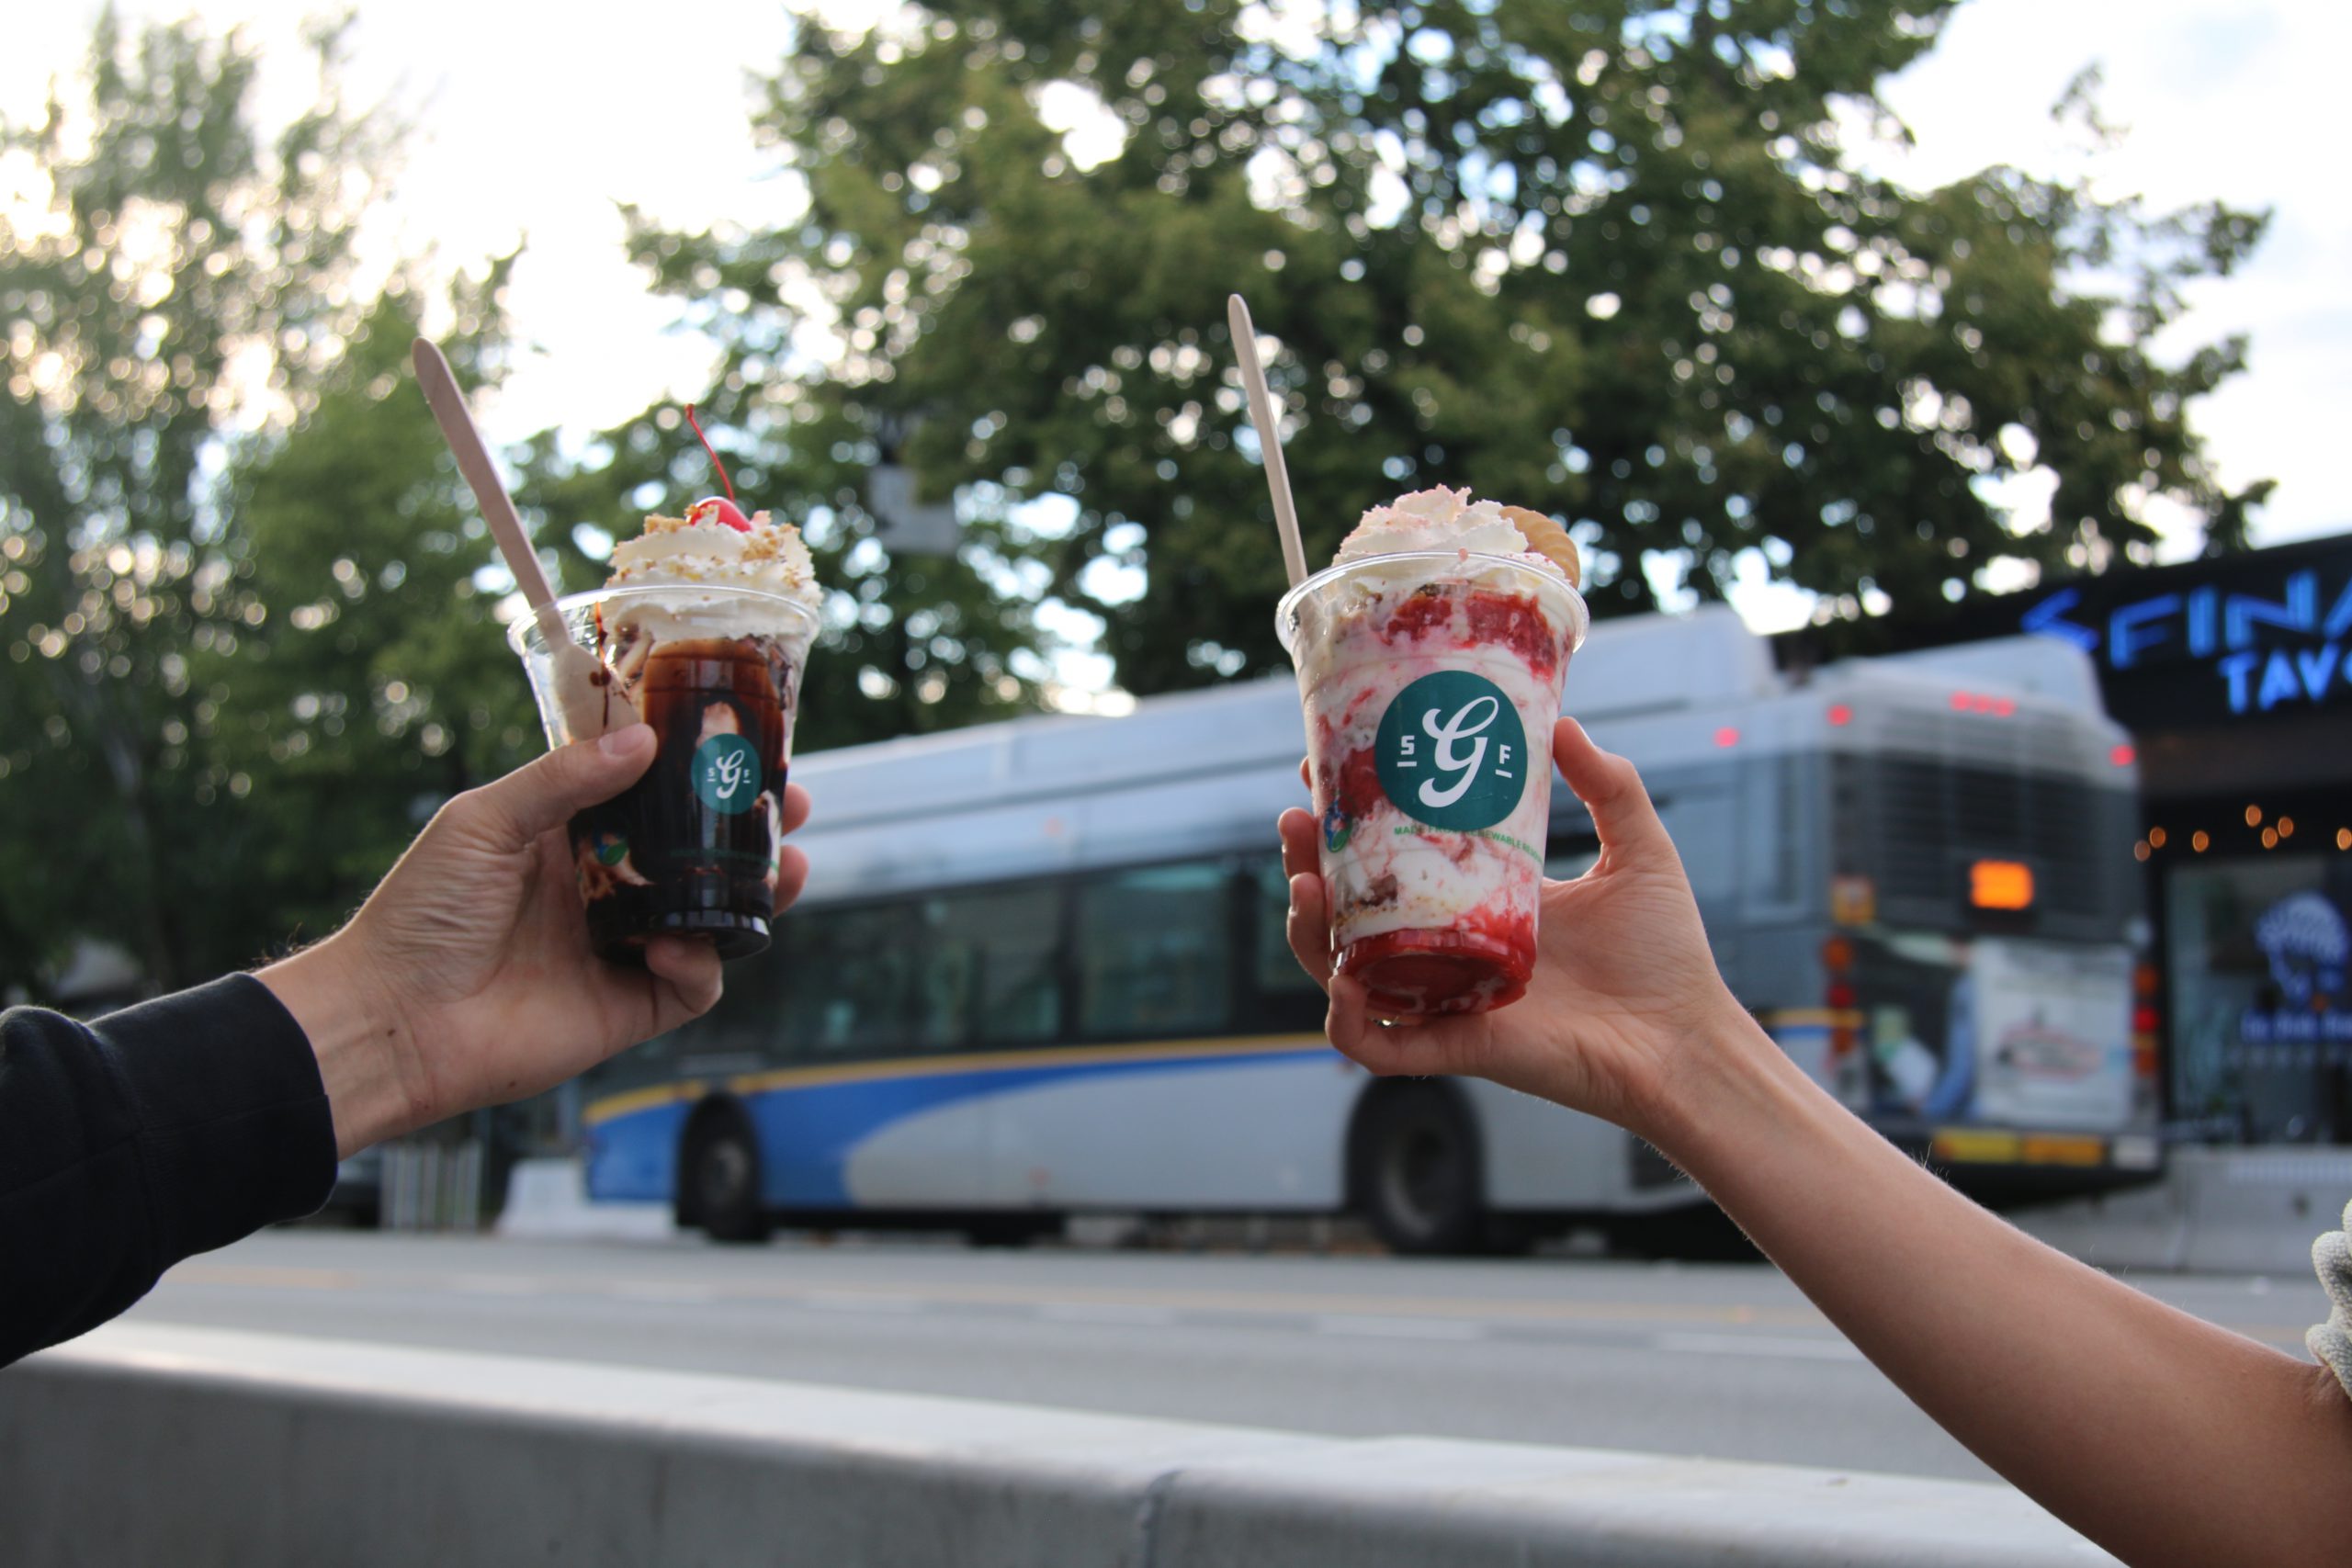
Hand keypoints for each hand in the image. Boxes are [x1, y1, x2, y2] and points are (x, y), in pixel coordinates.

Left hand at [260, 724, 813, 1154]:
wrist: (395, 1020)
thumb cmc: (421, 914)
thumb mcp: (484, 822)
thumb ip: (563, 780)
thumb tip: (644, 742)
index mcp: (570, 840)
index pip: (651, 797)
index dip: (699, 773)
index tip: (742, 744)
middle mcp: (605, 892)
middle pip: (697, 854)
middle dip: (749, 831)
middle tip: (789, 804)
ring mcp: (621, 951)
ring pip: (712, 917)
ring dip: (754, 894)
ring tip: (789, 869)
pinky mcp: (629, 1008)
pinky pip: (693, 984)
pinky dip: (702, 962)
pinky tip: (679, 946)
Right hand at [1279, 717, 1744, 1136]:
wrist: (1686, 1039)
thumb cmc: (1665, 955)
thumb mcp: (1637, 850)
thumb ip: (1610, 786)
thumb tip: (1561, 723)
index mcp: (1475, 903)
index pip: (1389, 860)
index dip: (1346, 822)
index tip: (1319, 773)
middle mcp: (1447, 950)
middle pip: (1349, 913)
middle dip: (1306, 869)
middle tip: (1296, 821)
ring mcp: (1444, 1000)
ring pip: (1342, 973)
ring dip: (1308, 933)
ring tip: (1306, 884)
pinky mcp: (1456, 1047)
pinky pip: (1375, 1044)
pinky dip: (1346, 1018)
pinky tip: (1345, 977)